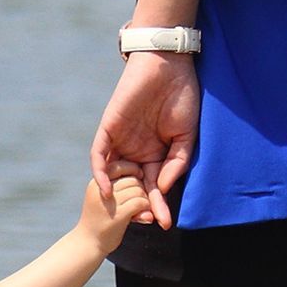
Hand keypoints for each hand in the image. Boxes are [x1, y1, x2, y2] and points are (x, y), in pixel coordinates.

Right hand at [79, 171, 155, 255]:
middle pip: (131, 178)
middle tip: (141, 200)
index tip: (138, 179)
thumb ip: (115, 188)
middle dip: (140, 188)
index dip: (132, 170)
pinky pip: (140, 202)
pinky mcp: (119, 214)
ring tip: (142, 209)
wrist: (87, 244)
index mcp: (95, 184)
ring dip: (144, 199)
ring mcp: (110, 202)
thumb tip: (138, 175)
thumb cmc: (97, 221)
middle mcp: (101, 190)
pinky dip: (146, 208)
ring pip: (138, 190)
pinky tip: (144, 216)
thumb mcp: (100, 199)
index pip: (118, 166)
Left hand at [90, 52, 200, 229]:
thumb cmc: (182, 96)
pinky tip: (106, 190)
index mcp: (157, 152)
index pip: (155, 185)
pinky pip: (99, 155)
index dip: (160, 204)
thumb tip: (164, 189)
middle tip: (147, 223)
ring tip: (126, 214)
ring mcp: (122, 140)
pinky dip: (101, 172)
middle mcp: (137, 149)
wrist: (167, 64)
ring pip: (115, 174)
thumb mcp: (187, 136)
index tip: (166, 222)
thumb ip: (177, 163)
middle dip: (140, 206)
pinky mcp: (109, 128)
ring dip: (119, 195)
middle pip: (134, 185)